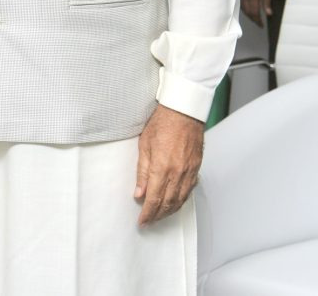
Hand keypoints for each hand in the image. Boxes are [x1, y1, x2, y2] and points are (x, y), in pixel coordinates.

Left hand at [134, 104, 203, 225]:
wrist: (183, 112)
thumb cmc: (161, 124)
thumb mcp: (144, 145)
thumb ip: (142, 171)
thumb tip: (139, 193)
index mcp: (162, 167)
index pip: (154, 198)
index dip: (148, 213)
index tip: (142, 221)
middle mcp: (178, 173)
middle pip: (168, 202)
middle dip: (157, 215)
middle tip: (149, 222)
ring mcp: (189, 172)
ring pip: (180, 199)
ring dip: (169, 211)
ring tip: (160, 216)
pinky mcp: (196, 169)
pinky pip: (189, 191)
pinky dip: (181, 201)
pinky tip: (174, 204)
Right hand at [240, 0, 273, 26]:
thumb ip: (267, 1)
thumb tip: (268, 13)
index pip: (254, 11)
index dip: (257, 20)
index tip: (261, 25)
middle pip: (247, 11)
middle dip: (253, 18)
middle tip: (258, 23)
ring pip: (242, 7)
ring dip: (248, 14)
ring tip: (254, 18)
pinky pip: (240, 2)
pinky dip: (244, 8)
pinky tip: (247, 9)